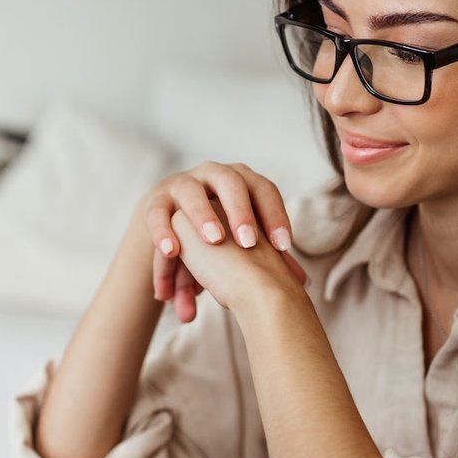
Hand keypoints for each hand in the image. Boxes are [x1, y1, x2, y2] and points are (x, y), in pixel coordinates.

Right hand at [136, 162, 306, 321]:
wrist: (171, 225)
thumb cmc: (216, 235)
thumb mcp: (239, 241)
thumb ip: (266, 256)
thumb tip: (302, 282)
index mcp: (241, 182)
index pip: (263, 190)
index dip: (274, 214)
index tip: (283, 246)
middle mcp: (213, 175)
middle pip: (230, 183)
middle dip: (240, 211)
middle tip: (248, 242)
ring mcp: (182, 185)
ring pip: (192, 194)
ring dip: (203, 217)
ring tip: (213, 242)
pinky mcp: (155, 202)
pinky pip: (158, 214)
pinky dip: (164, 233)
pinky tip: (172, 252)